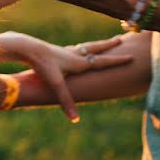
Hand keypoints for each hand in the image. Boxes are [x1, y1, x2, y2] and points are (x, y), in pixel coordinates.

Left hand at [0, 31, 131, 121]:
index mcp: (79, 62)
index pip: (102, 61)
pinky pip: (72, 50)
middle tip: (120, 40)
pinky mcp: (55, 51)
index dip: (117, 60)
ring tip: (102, 44)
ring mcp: (65, 51)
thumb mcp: (56, 84)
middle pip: (95, 48)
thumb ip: (66, 101)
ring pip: (84, 47)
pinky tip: (75, 51)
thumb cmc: (43, 65)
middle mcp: (74, 54)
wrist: (27, 48)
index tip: (132, 56)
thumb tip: (75, 119)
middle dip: (108, 46)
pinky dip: (79, 50)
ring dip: (95, 46)